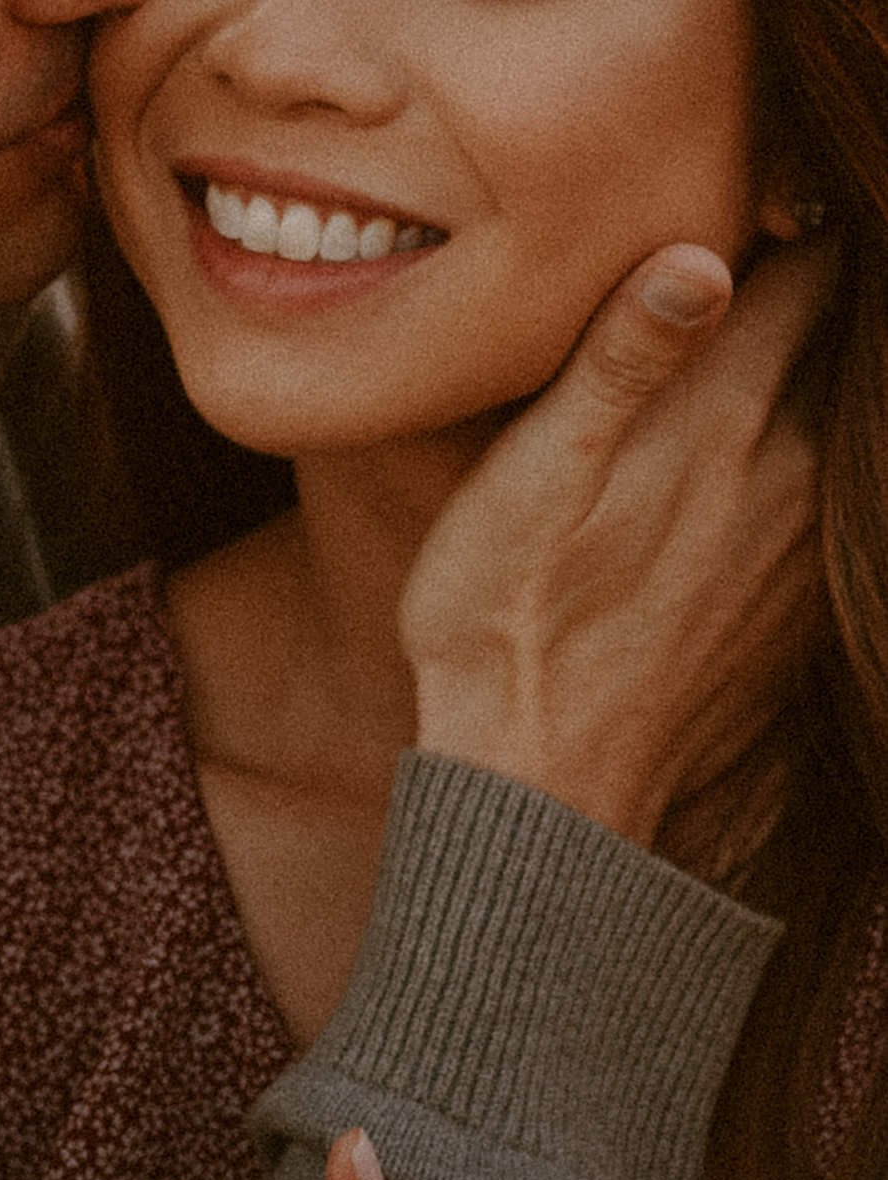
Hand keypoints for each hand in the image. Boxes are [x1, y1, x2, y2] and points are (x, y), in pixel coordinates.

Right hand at [402, 242, 829, 853]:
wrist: (540, 792)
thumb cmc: (505, 631)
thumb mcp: (529, 485)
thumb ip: (618, 365)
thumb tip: (702, 255)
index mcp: (725, 420)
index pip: (807, 273)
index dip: (779, 234)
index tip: (735, 224)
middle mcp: (794, 476)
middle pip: (837, 345)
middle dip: (796, 309)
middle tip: (726, 307)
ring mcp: (806, 555)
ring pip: (837, 430)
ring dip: (798, 400)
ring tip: (715, 411)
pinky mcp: (797, 621)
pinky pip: (825, 522)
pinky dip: (794, 491)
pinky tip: (724, 514)